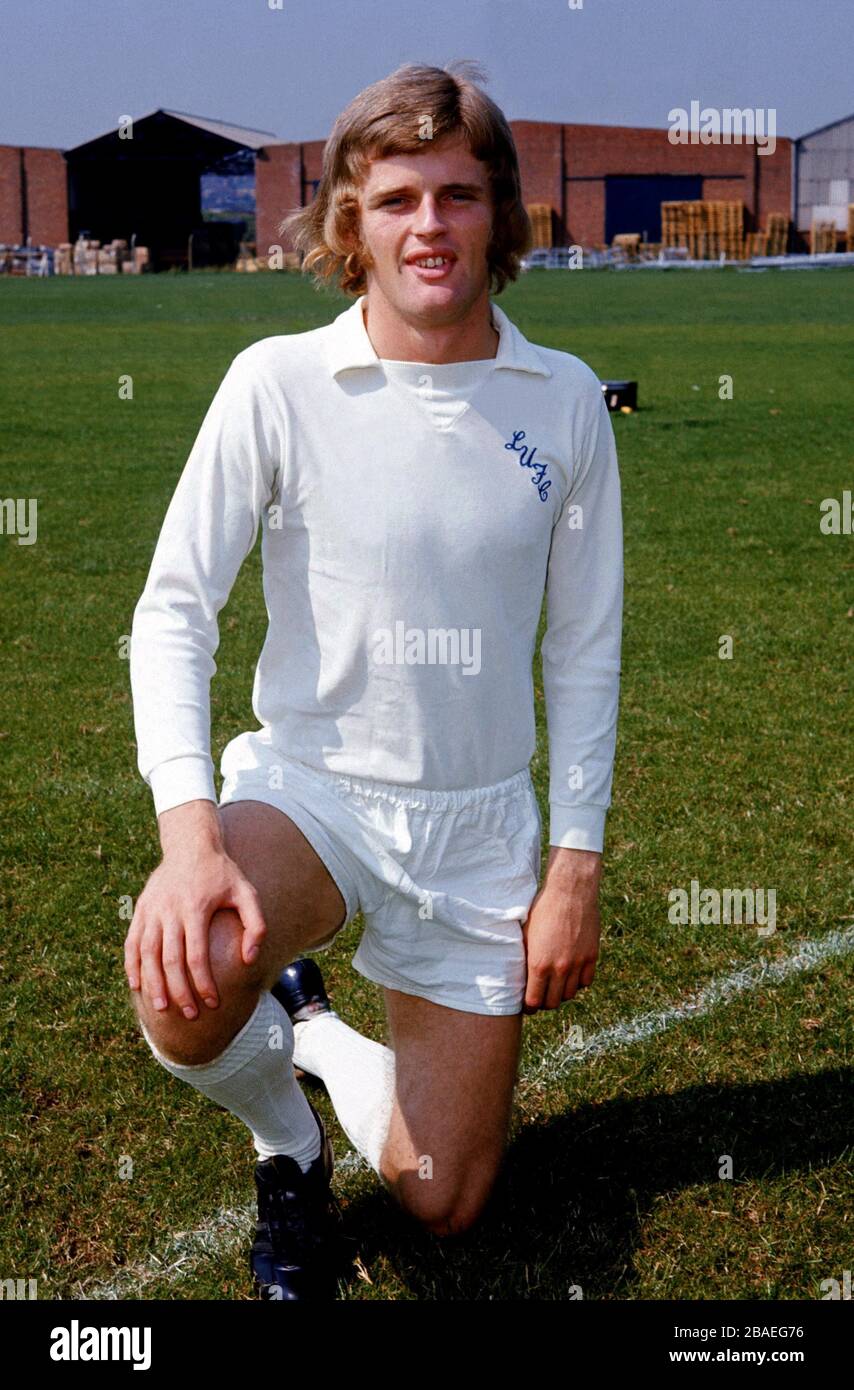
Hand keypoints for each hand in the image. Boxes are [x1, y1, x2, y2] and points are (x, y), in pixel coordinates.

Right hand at [123, 801, 266, 1019]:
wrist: (190, 845)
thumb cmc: (223, 874)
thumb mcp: (247, 892)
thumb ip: (256, 924)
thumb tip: (249, 958)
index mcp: (196, 907)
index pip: (196, 955)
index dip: (203, 982)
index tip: (213, 1003)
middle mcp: (170, 910)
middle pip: (170, 960)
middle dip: (179, 991)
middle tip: (189, 1015)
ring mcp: (152, 910)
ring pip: (147, 954)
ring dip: (153, 983)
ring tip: (161, 1007)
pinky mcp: (141, 909)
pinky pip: (132, 942)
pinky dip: (132, 965)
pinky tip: (136, 985)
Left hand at [520, 847, 601, 1012]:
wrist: (570, 891)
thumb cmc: (543, 909)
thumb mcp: (526, 934)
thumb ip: (525, 958)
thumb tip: (520, 976)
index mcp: (538, 964)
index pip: (534, 1001)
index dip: (529, 1006)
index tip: (527, 1005)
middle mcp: (559, 968)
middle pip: (553, 1002)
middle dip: (545, 1002)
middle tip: (541, 996)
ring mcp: (577, 964)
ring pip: (570, 994)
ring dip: (561, 993)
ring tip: (555, 986)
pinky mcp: (592, 956)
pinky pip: (586, 981)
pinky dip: (578, 982)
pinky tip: (571, 974)